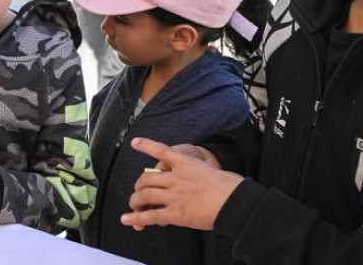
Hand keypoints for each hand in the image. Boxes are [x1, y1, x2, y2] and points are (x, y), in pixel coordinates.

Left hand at [121, 138, 243, 230]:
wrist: (236, 202)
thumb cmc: (230, 187)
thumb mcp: (211, 170)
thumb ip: (197, 173)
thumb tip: (190, 184)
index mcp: (186, 164)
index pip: (162, 151)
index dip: (146, 146)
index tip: (135, 142)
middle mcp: (176, 178)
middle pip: (147, 178)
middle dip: (139, 185)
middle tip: (138, 190)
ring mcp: (174, 196)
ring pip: (144, 196)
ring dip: (135, 201)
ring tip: (134, 205)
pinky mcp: (175, 214)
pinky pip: (151, 216)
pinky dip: (136, 219)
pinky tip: (126, 220)